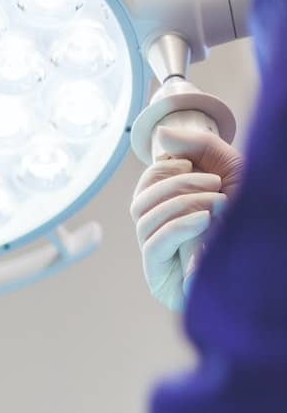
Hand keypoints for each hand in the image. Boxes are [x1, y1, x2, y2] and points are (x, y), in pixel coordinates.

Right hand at [129, 127, 246, 310]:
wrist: (274, 258)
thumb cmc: (259, 218)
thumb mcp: (233, 171)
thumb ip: (199, 147)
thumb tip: (160, 134)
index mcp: (176, 209)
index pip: (146, 186)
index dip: (160, 170)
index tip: (190, 165)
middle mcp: (164, 232)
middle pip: (139, 201)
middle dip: (175, 185)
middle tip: (215, 184)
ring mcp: (161, 257)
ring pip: (143, 219)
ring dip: (181, 203)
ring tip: (220, 204)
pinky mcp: (162, 279)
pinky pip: (153, 244)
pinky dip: (177, 225)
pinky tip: (205, 220)